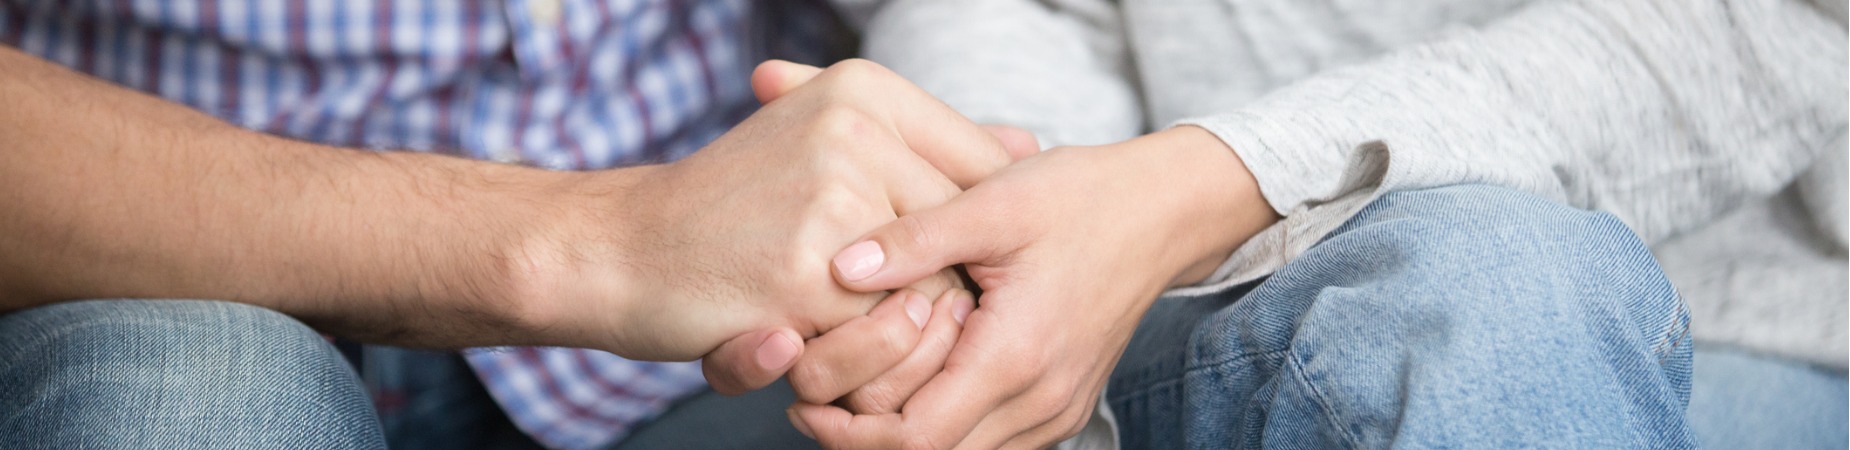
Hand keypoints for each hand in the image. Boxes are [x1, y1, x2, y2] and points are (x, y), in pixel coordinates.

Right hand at [693, 62, 1035, 393]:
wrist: (624, 249)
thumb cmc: (737, 204)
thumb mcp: (826, 141)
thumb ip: (923, 146)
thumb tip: (1027, 147)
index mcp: (865, 90)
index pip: (981, 170)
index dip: (972, 234)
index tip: (940, 265)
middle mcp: (853, 132)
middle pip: (962, 237)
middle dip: (937, 288)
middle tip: (886, 311)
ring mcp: (829, 203)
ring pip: (930, 291)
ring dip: (895, 328)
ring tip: (843, 324)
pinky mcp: (804, 277)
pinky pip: (878, 337)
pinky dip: (851, 356)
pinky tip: (805, 337)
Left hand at [790, 127, 1279, 448]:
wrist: (1163, 210)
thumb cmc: (1079, 197)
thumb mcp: (992, 201)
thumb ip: (914, 240)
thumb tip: (839, 267)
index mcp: (1017, 354)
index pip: (918, 440)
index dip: (852, 435)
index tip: (806, 399)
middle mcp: (1041, 398)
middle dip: (866, 442)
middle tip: (814, 400)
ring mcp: (1056, 409)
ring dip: (905, 440)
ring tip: (852, 395)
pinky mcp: (1062, 406)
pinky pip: (992, 445)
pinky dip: (946, 431)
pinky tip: (911, 388)